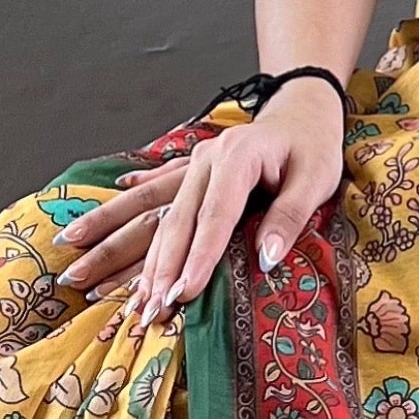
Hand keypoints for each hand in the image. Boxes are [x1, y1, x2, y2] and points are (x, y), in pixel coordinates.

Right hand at [57, 80, 346, 324]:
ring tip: (102, 278)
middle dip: (158, 268)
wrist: (303, 110)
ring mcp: (193, 164)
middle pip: (175, 220)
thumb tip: (266, 260)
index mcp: (237, 158)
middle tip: (147, 308)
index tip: (183, 293)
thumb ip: (290, 217)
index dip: (198, 258)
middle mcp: (206, 160)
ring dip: (128, 247)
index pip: (214, 218)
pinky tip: (115, 219)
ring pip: (156, 211)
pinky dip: (133, 211)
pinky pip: (156, 196)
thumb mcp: (316, 179)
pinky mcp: (190, 171)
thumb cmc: (314, 147)